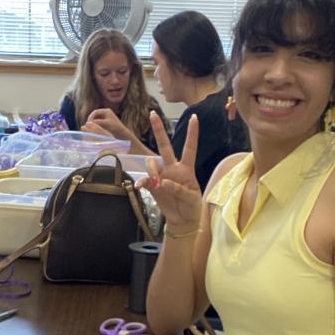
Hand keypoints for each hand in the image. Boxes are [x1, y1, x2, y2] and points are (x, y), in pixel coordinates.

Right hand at [85, 108, 134, 141]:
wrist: (123, 134)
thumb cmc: (116, 128)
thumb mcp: (107, 124)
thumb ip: (98, 122)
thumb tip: (88, 123)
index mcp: (107, 111)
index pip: (95, 112)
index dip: (90, 117)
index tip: (88, 124)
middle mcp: (106, 113)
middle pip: (94, 115)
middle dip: (91, 121)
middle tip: (87, 127)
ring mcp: (105, 118)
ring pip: (96, 120)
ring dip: (92, 124)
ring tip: (90, 129)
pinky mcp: (105, 123)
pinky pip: (98, 124)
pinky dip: (95, 127)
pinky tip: (94, 131)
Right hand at [136, 112, 201, 230]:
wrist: (182, 220)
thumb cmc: (191, 207)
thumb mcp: (191, 198)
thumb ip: (179, 189)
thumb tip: (163, 183)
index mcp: (186, 168)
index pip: (190, 148)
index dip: (192, 133)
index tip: (194, 117)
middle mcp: (173, 168)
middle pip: (165, 146)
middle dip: (158, 129)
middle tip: (152, 114)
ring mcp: (161, 176)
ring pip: (152, 163)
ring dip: (152, 169)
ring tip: (157, 183)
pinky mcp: (153, 186)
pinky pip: (144, 180)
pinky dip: (141, 182)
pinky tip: (139, 186)